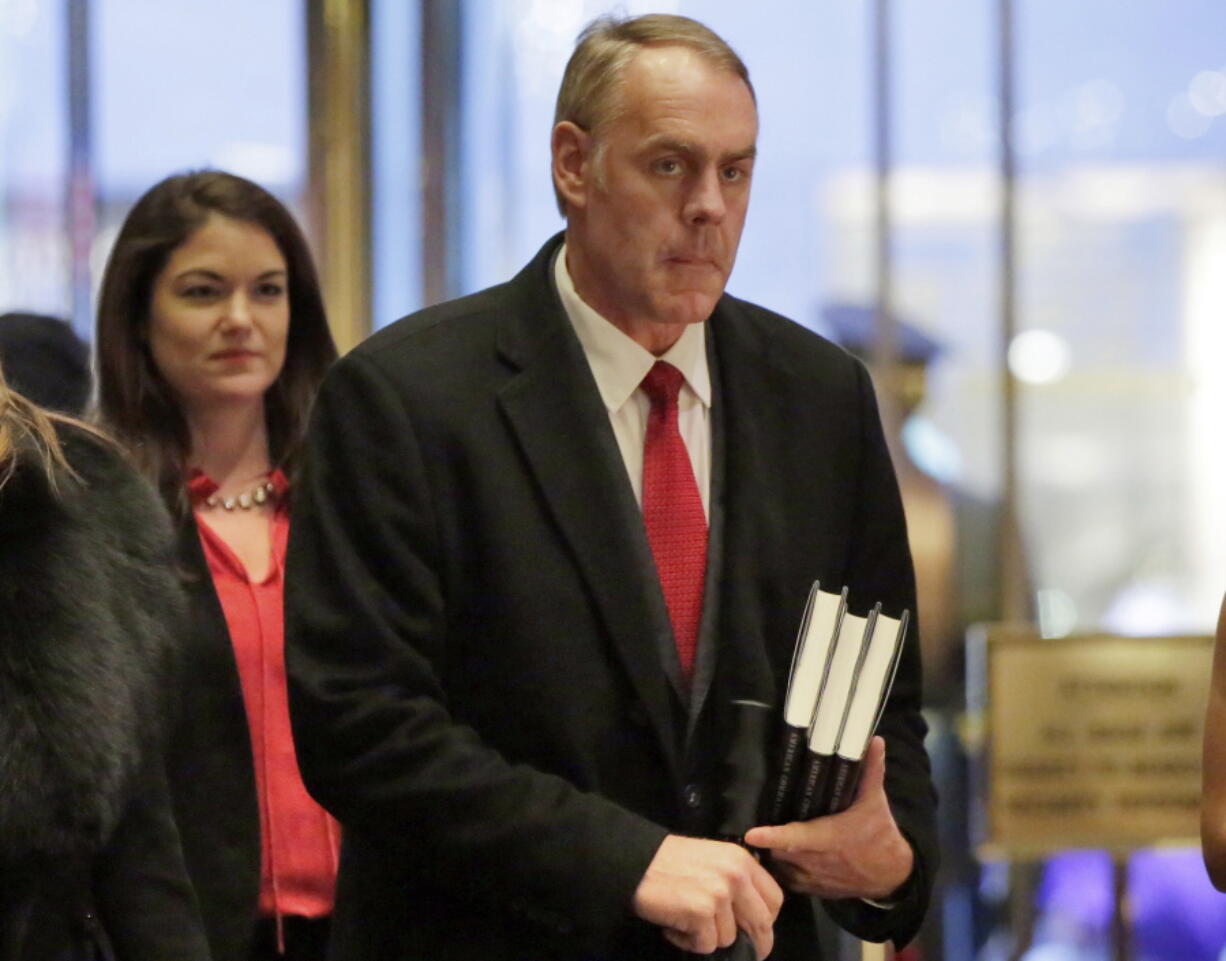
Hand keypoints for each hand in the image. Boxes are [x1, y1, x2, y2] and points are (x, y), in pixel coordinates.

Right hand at [632, 834, 783, 958]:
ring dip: (708, 938)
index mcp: (742, 860)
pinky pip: (706, 945)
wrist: (636, 860)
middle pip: (761, 923)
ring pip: (729, 937)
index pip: (774, 898)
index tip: (759, 932)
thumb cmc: (670, 861)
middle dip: (756, 944)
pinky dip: (689, 943)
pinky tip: (674, 928)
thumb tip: (750, 918)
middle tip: (749, 955)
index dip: (769, 920)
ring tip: (685, 924)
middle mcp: (736, 875)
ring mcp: (719, 894)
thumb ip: (736, 881)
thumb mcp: (713, 859)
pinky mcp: (701, 912)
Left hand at [743, 737, 912, 900]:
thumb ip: (871, 771)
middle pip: (780, 851)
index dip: (773, 837)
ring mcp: (814, 878)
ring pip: (780, 868)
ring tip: (755, 838)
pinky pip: (787, 881)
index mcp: (830, 837)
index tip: (752, 833)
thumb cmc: (879, 834)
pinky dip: (777, 870)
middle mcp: (818, 861)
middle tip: (749, 822)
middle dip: (765, 840)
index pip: (797, 838)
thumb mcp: (876, 801)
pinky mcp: (813, 889)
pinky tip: (769, 855)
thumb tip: (875, 740)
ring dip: (768, 855)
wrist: (892, 875)